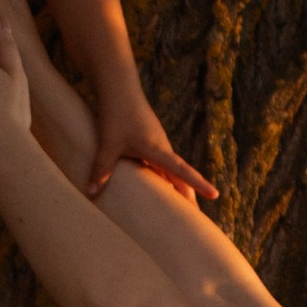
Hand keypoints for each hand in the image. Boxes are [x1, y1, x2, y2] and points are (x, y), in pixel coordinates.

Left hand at [91, 86, 216, 207]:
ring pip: (172, 171)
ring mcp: (158, 144)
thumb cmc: (115, 114)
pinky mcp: (150, 141)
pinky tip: (163, 189)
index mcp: (157, 149)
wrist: (119, 88)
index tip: (215, 195)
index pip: (182, 170)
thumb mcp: (107, 144)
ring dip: (179, 188)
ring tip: (183, 208)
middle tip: (198, 218)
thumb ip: (101, 169)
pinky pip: (162, 165)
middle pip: (181, 176)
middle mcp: (163, 147)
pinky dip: (166, 179)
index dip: (198, 183)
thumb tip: (90, 192)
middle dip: (190, 195)